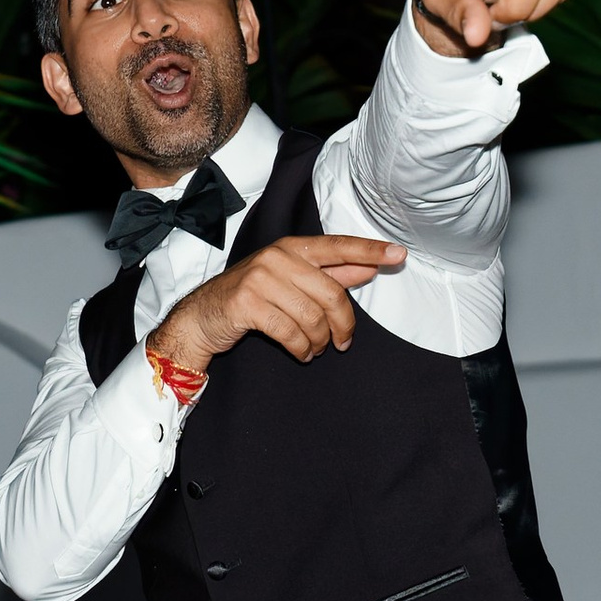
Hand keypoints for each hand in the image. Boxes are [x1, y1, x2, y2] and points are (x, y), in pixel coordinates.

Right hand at [155, 233, 404, 376]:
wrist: (201, 318)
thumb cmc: (250, 299)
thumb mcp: (290, 281)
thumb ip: (329, 273)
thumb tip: (369, 266)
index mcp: (291, 247)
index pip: (338, 247)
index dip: (370, 250)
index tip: (399, 254)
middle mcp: (276, 257)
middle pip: (330, 292)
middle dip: (343, 324)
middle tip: (344, 343)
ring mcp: (259, 279)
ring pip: (311, 316)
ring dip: (320, 341)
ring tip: (316, 349)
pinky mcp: (246, 303)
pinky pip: (289, 332)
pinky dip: (301, 348)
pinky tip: (302, 353)